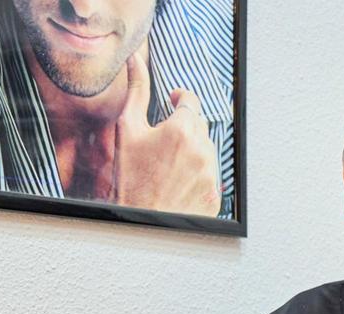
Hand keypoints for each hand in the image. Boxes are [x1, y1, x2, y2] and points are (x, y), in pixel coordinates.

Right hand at [113, 50, 220, 215]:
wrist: (140, 222)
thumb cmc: (130, 179)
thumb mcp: (128, 130)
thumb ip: (137, 91)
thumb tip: (136, 61)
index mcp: (181, 130)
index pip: (191, 100)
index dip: (180, 99)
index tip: (173, 101)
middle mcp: (201, 150)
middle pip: (199, 125)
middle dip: (184, 126)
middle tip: (164, 139)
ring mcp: (211, 173)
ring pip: (206, 149)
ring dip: (191, 150)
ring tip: (168, 165)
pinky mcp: (215, 193)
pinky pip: (210, 174)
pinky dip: (197, 173)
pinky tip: (178, 181)